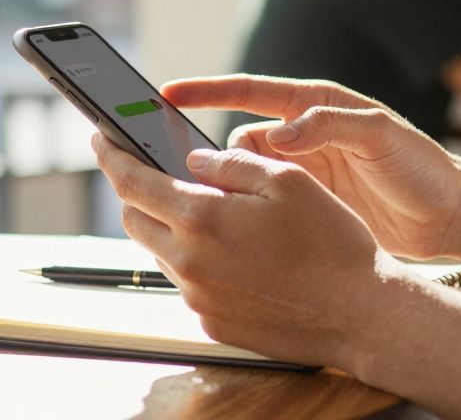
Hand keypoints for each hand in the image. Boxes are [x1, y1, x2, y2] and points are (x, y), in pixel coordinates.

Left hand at [91, 133, 390, 367]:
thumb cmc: (331, 243)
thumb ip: (230, 165)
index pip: (131, 182)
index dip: (110, 155)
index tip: (101, 139)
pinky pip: (186, 282)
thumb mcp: (287, 181)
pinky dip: (194, 260)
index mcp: (202, 219)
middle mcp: (190, 262)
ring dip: (168, 228)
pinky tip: (230, 252)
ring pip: (159, 252)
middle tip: (156, 173)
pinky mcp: (212, 322)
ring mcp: (198, 297)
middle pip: (133, 219)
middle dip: (136, 192)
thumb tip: (193, 161)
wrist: (359, 312)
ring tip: (207, 213)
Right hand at [163, 75, 460, 257]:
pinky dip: (247, 215)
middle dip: (214, 159)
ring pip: (244, 180)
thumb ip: (328, 125)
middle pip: (237, 144)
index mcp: (313, 106)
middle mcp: (301, 137)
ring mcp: (301, 175)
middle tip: (197, 181)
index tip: (165, 94)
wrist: (448, 216)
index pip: (247, 92)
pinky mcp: (305, 208)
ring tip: (220, 211)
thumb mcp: (378, 135)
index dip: (204, 91)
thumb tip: (279, 133)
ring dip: (231, 192)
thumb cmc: (421, 166)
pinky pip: (262, 208)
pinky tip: (239, 229)